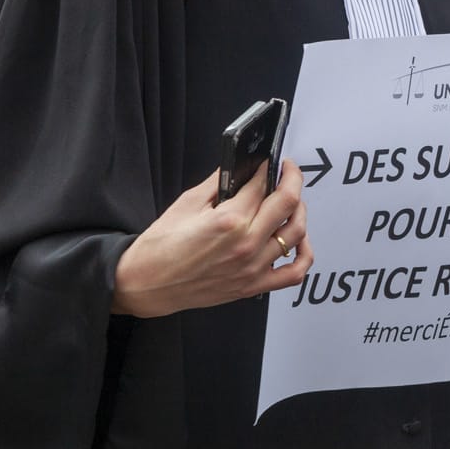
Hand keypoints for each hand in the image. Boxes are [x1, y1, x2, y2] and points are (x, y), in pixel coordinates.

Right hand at [112, 162, 313, 317]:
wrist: (144, 284)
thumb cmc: (159, 248)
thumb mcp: (185, 204)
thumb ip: (217, 184)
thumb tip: (238, 169)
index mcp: (228, 221)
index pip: (263, 186)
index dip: (269, 169)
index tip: (271, 162)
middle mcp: (246, 244)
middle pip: (288, 204)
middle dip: (292, 180)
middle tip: (288, 172)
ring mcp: (252, 267)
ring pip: (296, 234)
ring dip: (300, 212)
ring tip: (292, 202)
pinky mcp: (253, 286)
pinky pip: (294, 273)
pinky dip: (305, 255)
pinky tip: (299, 241)